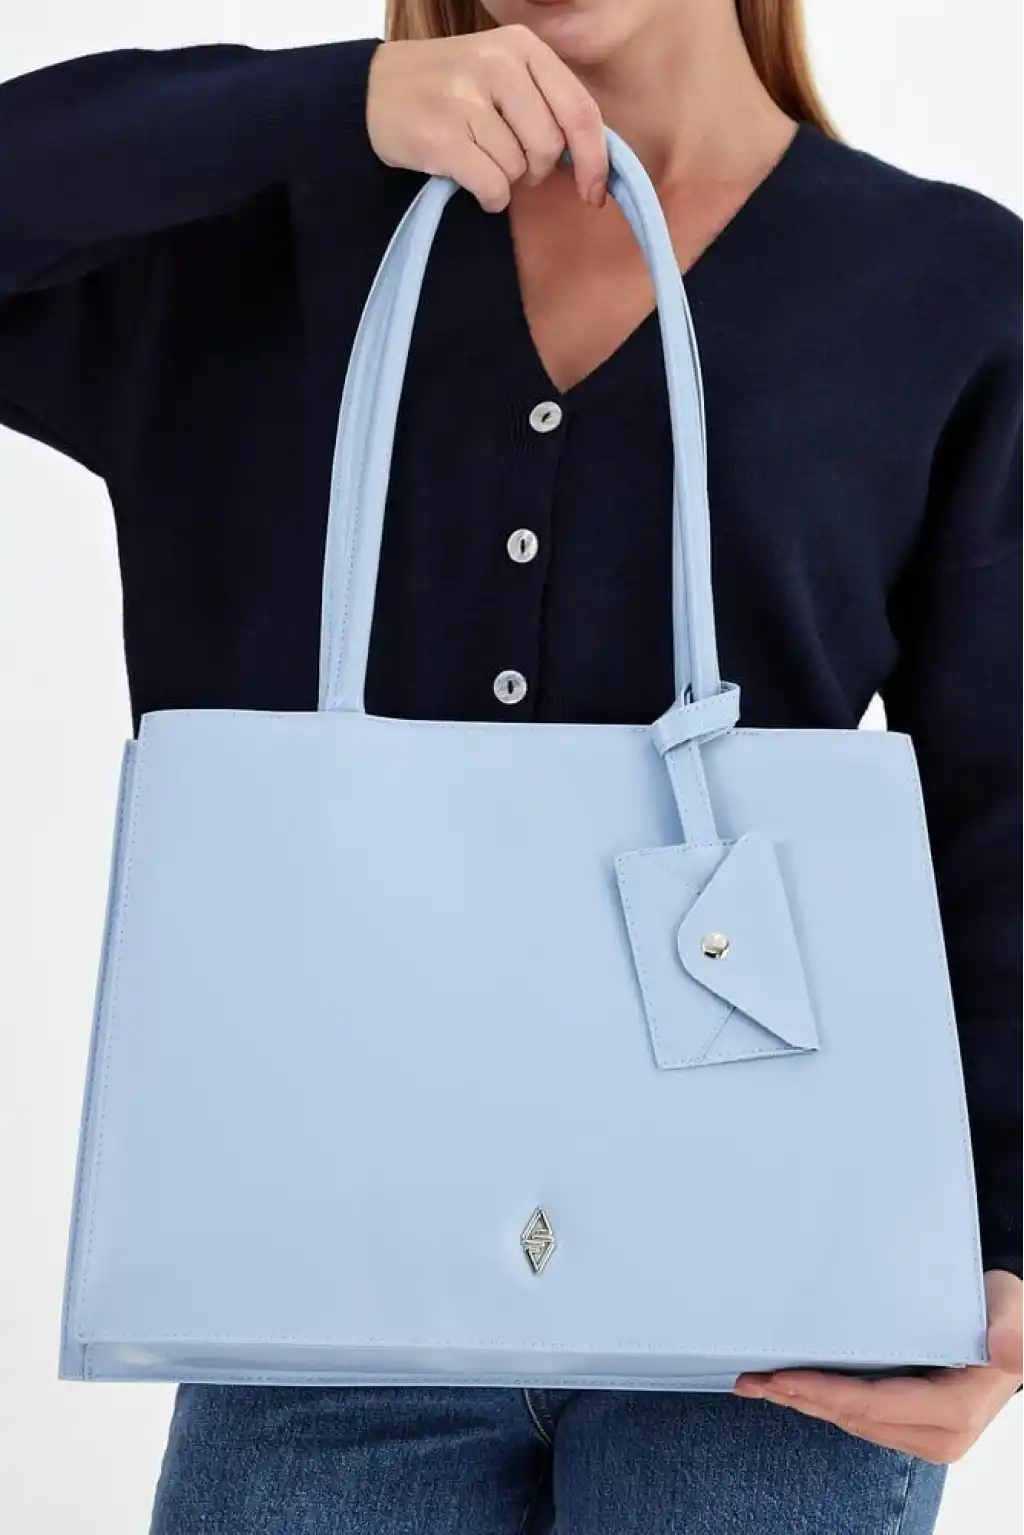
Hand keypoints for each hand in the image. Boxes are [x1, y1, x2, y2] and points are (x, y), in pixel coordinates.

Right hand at [366, 25, 607, 212]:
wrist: (375, 92)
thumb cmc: (450, 91)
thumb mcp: (502, 75)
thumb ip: (546, 103)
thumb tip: (592, 163)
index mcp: (523, 46)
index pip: (580, 111)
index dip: (595, 160)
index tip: (594, 192)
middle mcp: (498, 64)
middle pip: (550, 147)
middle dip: (535, 169)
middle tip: (506, 160)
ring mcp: (467, 97)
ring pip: (518, 169)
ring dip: (504, 179)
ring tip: (477, 158)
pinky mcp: (443, 135)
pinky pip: (493, 186)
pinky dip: (488, 196)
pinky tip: (470, 181)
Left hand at [733, 1270, 1023, 1462]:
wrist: (1018, 1331)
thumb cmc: (1009, 1316)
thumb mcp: (1013, 1313)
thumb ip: (1012, 1331)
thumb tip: (1006, 1349)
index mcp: (955, 1411)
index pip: (875, 1405)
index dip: (826, 1393)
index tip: (783, 1376)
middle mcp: (939, 1435)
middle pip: (855, 1418)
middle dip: (801, 1399)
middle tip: (751, 1380)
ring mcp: (925, 1436)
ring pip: (853, 1422)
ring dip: (806, 1402)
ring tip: (759, 1383)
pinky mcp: (913, 1427)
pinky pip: (861, 1417)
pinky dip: (824, 1402)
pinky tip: (795, 1387)